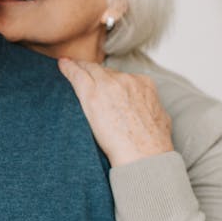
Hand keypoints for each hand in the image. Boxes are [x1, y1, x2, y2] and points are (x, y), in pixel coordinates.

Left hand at [57, 59, 173, 167]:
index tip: (102, 81)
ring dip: (81, 70)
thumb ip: (149, 108)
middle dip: (94, 73)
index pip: (121, 77)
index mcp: (144, 85)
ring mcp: (109, 85)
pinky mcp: (92, 93)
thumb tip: (144, 112)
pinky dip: (68, 69)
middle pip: (105, 72)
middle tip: (81, 70)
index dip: (109, 79)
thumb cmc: (153, 146)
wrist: (143, 156)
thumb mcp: (160, 119)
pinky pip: (77, 75)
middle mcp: (127, 81)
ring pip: (91, 70)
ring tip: (69, 66)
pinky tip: (62, 65)